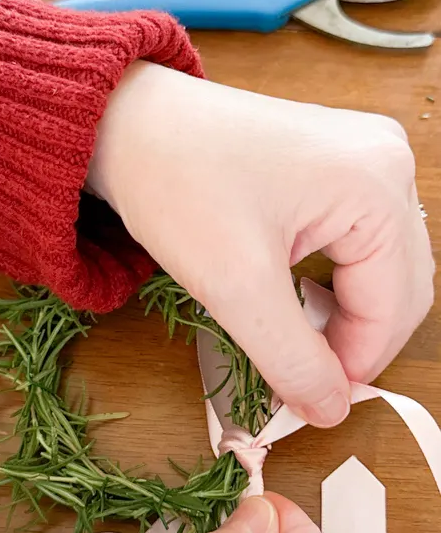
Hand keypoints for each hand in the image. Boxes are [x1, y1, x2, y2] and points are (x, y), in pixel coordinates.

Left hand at [89, 63, 433, 426]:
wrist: (132, 124)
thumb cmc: (176, 183)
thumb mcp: (236, 286)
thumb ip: (293, 359)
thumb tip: (331, 409)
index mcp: (377, 184)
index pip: (396, 304)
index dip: (358, 363)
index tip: (316, 400)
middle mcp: (386, 163)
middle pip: (399, 284)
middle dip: (355, 339)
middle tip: (305, 377)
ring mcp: (365, 156)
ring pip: (380, 266)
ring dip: (346, 311)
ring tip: (296, 337)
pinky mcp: (339, 162)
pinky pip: (358, 238)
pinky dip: (334, 278)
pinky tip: (299, 296)